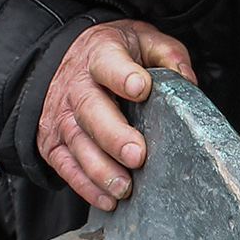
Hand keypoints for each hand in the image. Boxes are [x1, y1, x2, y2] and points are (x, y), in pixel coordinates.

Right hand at [37, 21, 196, 210]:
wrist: (62, 60)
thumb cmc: (112, 54)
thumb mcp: (141, 40)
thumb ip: (167, 55)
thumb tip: (188, 81)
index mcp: (100, 55)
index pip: (108, 63)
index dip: (122, 76)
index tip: (141, 88)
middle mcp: (76, 86)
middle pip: (90, 110)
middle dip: (113, 135)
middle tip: (137, 155)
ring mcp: (61, 116)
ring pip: (77, 143)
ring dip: (100, 169)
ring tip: (124, 187)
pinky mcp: (52, 142)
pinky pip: (66, 166)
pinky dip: (85, 186)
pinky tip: (108, 199)